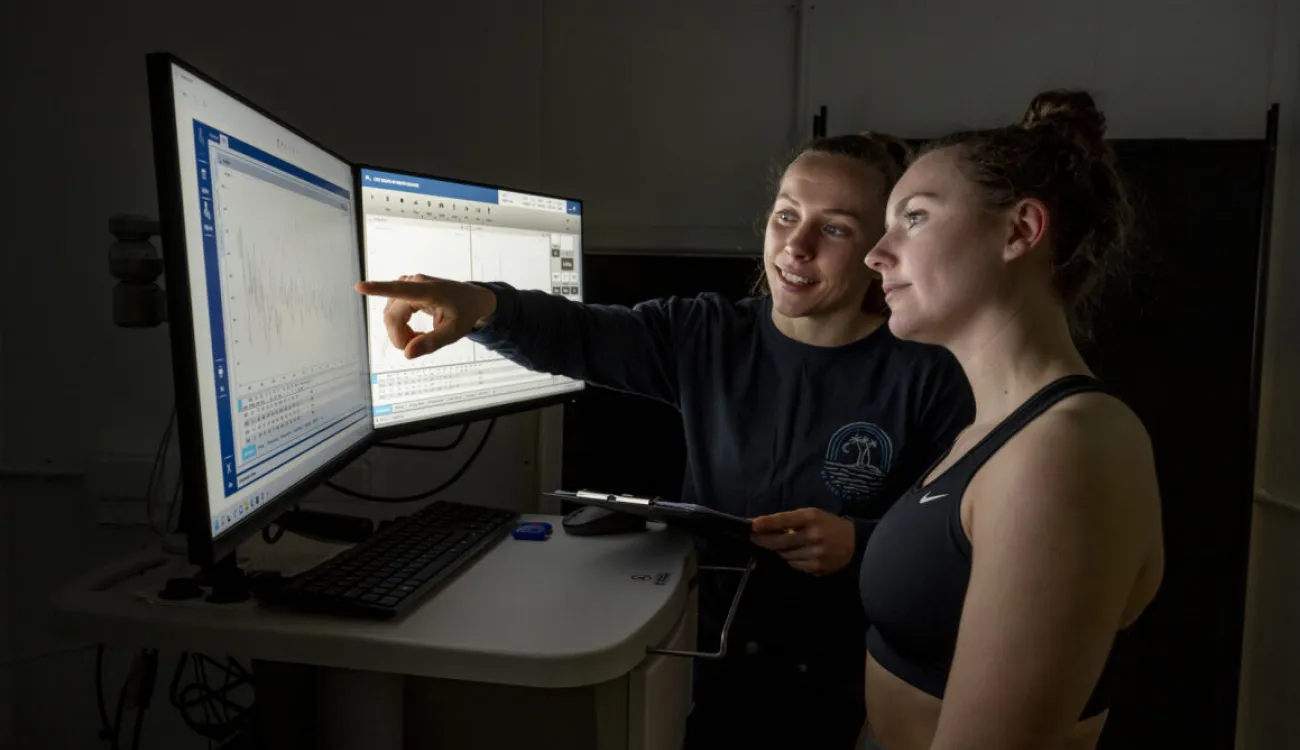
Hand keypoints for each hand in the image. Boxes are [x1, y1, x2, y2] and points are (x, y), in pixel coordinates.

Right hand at [355, 274, 497, 358]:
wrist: (472, 299)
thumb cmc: (465, 313)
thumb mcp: (454, 333)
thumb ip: (431, 343)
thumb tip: (407, 354)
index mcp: (429, 291)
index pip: (400, 290)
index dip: (378, 289)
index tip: (360, 286)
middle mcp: (414, 282)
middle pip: (392, 315)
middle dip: (399, 336)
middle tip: (417, 346)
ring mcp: (408, 283)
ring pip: (390, 315)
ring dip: (400, 332)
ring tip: (420, 337)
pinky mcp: (404, 288)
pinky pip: (392, 311)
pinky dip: (400, 325)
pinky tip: (415, 331)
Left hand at [750, 508, 855, 575]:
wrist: (855, 544)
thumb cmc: (829, 525)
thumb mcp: (813, 515)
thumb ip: (792, 520)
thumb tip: (765, 525)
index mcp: (811, 518)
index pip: (784, 520)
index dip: (767, 523)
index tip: (752, 525)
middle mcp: (812, 535)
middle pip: (779, 541)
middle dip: (764, 540)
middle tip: (754, 538)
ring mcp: (814, 553)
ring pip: (785, 554)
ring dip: (780, 550)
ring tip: (783, 545)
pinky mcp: (816, 567)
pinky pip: (794, 565)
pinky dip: (792, 559)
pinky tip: (798, 554)